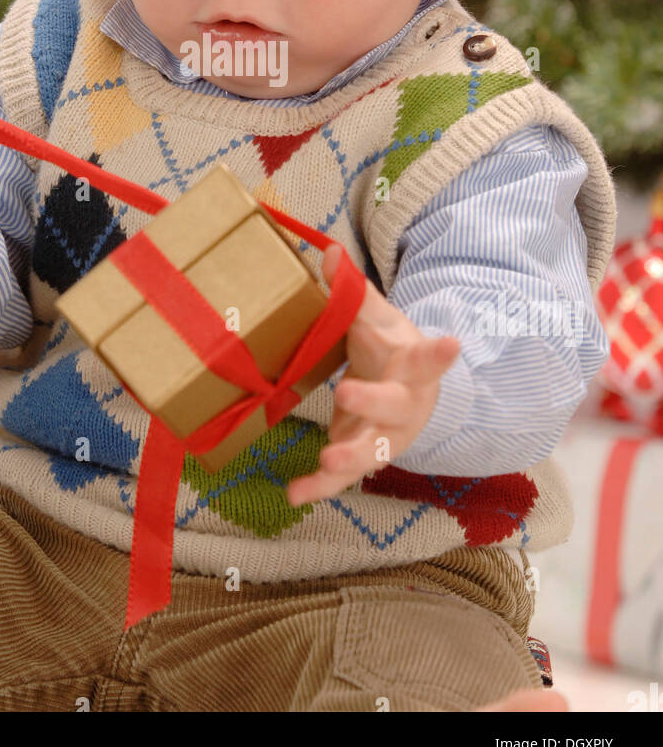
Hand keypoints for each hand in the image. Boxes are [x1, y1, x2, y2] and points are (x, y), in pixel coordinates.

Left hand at [286, 244, 460, 506]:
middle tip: (346, 393)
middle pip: (396, 407)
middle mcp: (406, 405)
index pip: (428, 357)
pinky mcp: (363, 457)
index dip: (439, 354)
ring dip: (350, 457)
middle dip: (373, 402)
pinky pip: (343, 478)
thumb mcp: (377, 318)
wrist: (403, 391)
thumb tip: (326, 251)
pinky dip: (319, 487)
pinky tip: (294, 494)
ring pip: (374, 452)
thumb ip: (353, 291)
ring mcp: (387, 437)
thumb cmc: (390, 349)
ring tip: (326, 460)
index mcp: (414, 366)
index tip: (452, 344)